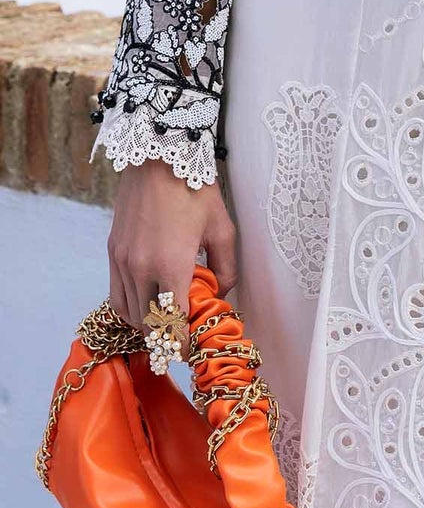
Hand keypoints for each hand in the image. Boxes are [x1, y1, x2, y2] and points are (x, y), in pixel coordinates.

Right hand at [107, 159, 238, 349]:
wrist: (158, 156)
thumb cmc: (195, 189)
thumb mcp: (222, 228)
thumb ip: (226, 268)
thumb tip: (221, 295)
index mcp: (171, 266)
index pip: (172, 324)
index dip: (181, 344)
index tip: (190, 351)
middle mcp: (140, 269)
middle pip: (148, 325)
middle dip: (165, 338)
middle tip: (182, 339)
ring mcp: (122, 262)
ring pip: (128, 314)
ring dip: (146, 326)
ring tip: (165, 323)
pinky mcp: (112, 252)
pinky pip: (116, 295)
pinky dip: (130, 308)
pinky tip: (147, 303)